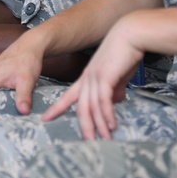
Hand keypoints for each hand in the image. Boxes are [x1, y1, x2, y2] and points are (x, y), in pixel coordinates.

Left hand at [41, 15, 143, 139]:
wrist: (130, 34)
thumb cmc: (126, 53)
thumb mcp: (118, 74)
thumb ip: (115, 88)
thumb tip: (116, 100)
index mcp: (88, 77)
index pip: (69, 96)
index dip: (57, 108)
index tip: (46, 118)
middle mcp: (88, 78)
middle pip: (80, 107)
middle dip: (84, 126)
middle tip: (88, 143)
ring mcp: (95, 77)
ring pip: (92, 107)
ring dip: (99, 125)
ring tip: (104, 139)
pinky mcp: (106, 76)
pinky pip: (103, 101)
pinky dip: (106, 115)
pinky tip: (111, 125)